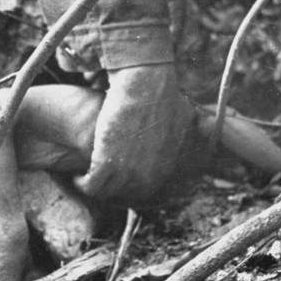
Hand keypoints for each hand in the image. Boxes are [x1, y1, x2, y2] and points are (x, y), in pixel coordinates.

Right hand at [73, 63, 183, 202]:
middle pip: (124, 196)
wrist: (146, 84)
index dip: (127, 188)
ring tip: (85, 179)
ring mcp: (129, 173)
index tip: (116, 179)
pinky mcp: (107, 164)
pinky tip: (78, 175)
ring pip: (106, 193)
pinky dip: (83, 183)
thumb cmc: (164, 95)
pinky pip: (92, 186)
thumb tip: (202, 129)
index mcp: (165, 170)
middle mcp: (149, 177)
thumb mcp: (185, 119)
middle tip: (98, 180)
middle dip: (110, 190)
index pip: (144, 192)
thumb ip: (191, 131)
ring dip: (94, 189)